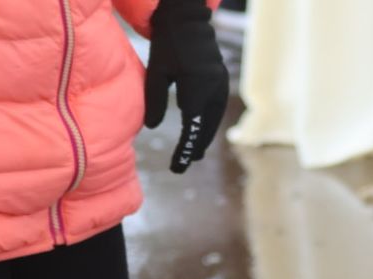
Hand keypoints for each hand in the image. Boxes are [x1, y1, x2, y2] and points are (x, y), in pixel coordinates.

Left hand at [144, 0, 228, 172]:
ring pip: (213, 121)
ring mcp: (221, 85)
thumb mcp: (156, 70)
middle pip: (206, 128)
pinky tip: (200, 131)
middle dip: (195, 148)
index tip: (177, 167)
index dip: (184, 149)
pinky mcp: (221, 81)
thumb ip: (154, 100)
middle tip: (184, 165)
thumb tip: (151, 128)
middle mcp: (213, 89)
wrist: (187, 17)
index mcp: (197, 87)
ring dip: (203, 138)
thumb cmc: (167, 41)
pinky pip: (216, 110)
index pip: (191, 127)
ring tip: (194, 154)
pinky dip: (207, 124)